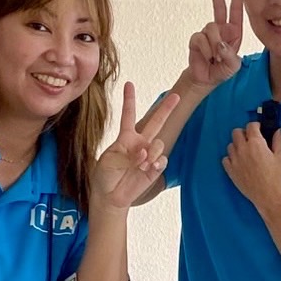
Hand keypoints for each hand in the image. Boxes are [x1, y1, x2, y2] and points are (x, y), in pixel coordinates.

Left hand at [93, 83, 179, 209]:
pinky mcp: (155, 168)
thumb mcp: (108, 160)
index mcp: (126, 138)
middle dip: (166, 108)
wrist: (110, 196)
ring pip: (159, 144)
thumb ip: (127, 152)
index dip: (129, 100)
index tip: (129, 83)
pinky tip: (148, 168)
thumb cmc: (105, 176)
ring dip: (151, 152)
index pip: (129, 115)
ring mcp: (149, 155)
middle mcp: (140, 143)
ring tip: (141, 163)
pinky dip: (155, 163)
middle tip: (176, 96)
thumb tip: (144, 152)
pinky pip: (162, 160)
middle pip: (156, 121)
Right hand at [188, 0, 242, 87]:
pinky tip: (206, 57)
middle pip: (218, 6)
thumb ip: (230, 56)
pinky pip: (200, 39)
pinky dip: (204, 50)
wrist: (205, 79)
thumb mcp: (233, 66)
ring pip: (211, 28)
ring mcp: (207, 33)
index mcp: (233, 32)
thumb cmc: (222, 70)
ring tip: (215, 58)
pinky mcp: (196, 38)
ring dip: (214, 45)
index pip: (236, 10)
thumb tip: (219, 44)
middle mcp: (221, 29)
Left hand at [222, 123, 280, 207]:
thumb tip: (278, 129)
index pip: (251, 126)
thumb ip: (278, 140)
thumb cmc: (276, 176)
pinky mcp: (230, 170)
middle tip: (251, 139)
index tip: (259, 129)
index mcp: (256, 143)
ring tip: (245, 151)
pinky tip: (238, 161)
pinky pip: (225, 159)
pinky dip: (230, 158)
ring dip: (237, 145)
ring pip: (230, 145)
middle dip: (244, 133)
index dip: (256, 126)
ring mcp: (234, 160)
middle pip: (236, 132)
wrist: (268, 195)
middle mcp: (242, 149)